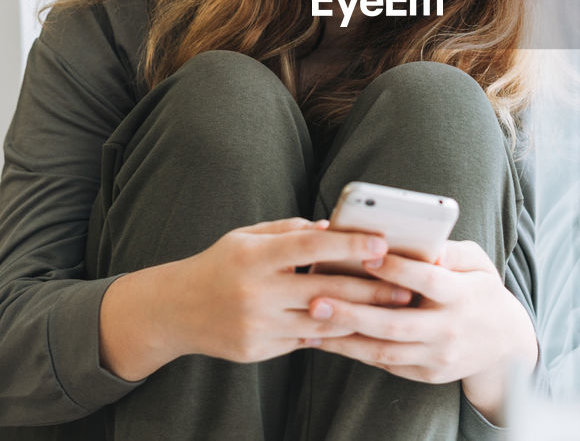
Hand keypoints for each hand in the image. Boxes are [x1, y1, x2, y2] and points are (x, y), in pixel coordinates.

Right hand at [99, 217, 413, 379]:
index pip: (310, 247)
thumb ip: (290, 231)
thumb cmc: (220, 265)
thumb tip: (335, 227)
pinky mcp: (256, 351)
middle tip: (405, 290)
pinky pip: (304, 341)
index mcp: (255, 256)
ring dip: (359, 317)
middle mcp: (256, 292)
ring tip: (392, 312)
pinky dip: (331, 333)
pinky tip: (357, 328)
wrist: (174, 310)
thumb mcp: (248, 237)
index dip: (349, 246)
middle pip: (325, 290)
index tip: (383, 245)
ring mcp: (256, 325)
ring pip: (320, 322)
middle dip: (370, 291)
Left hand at [305, 240, 537, 423]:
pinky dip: (357, 352)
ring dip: (344, 339)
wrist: (504, 344)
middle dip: (353, 312)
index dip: (397, 269)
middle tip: (316, 299)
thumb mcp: (480, 264)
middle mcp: (449, 330)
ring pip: (385, 350)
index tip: (365, 255)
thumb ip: (455, 252)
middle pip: (396, 323)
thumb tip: (431, 246)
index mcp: (463, 296)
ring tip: (311, 325)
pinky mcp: (427, 374)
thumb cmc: (482, 291)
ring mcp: (437, 357)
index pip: (427, 281)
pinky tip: (331, 339)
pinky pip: (387, 364)